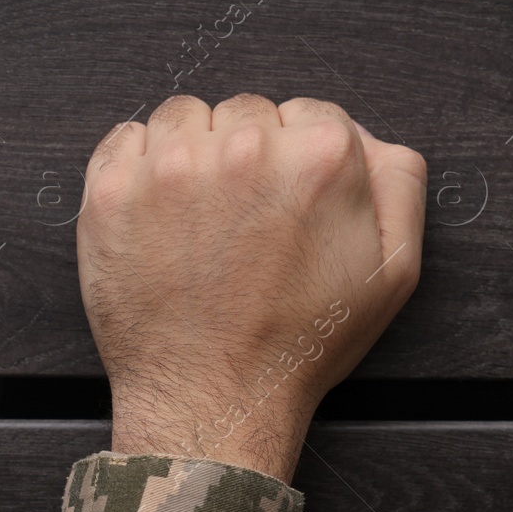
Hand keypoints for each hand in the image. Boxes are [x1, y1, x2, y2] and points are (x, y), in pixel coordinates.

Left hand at [75, 93, 425, 483]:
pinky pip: (126, 138)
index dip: (303, 161)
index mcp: (319, 157)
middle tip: (246, 220)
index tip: (287, 203)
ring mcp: (172, 166)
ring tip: (201, 216)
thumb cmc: (300, 343)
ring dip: (195, 151)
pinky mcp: (113, 190)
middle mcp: (245, 147)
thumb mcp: (394, 272)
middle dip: (251, 155)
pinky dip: (139, 165)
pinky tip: (159, 212)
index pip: (312, 115)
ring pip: (186, 116)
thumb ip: (399, 182)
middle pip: (249, 112)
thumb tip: (368, 137)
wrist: (215, 399)